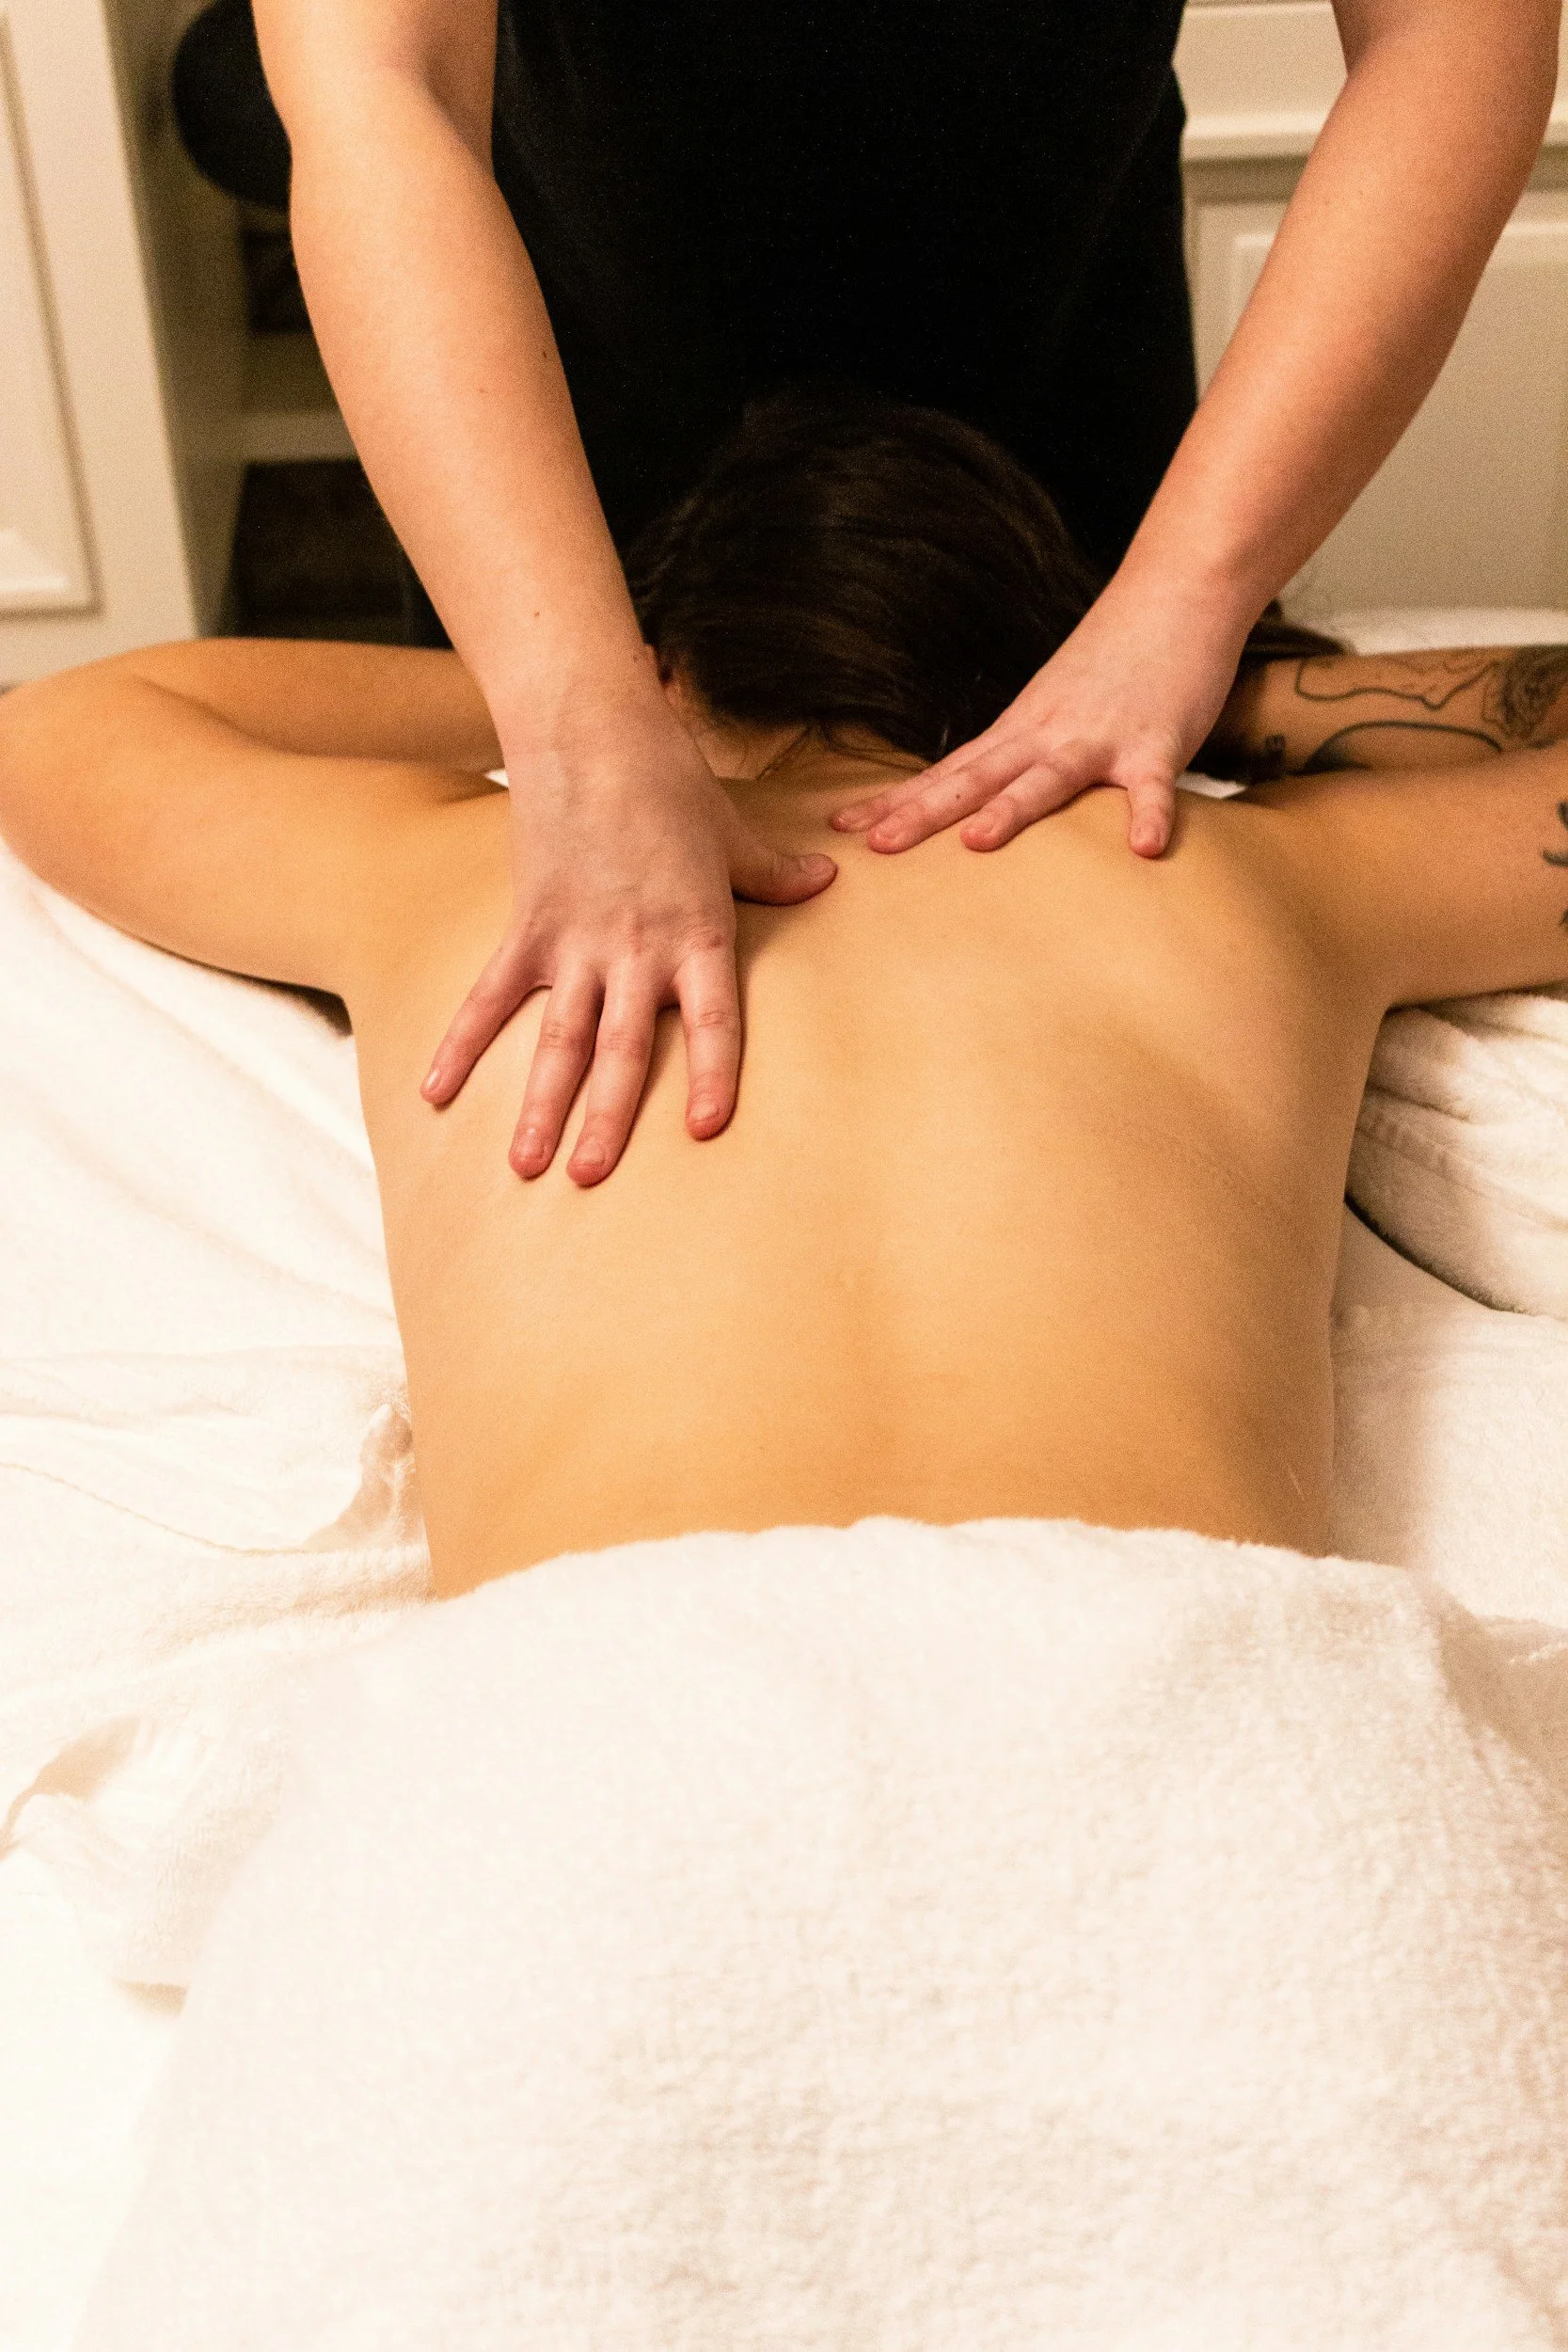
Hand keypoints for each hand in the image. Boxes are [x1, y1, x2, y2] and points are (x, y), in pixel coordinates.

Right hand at [421, 691, 835, 1183]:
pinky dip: (461, 1044)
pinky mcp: (526, 926)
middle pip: (621, 1047)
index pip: (713, 1019)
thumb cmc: (669, 782)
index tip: (702, 1128)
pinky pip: (490, 996)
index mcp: (697, 932)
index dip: (709, 1074)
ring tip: (526, 1165)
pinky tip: (435, 1093)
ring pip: (556, 1037)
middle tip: (591, 1179)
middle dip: (606, 1117)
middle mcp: (635, 949)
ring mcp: (574, 942)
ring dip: (539, 1104)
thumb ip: (774, 874)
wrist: (590, 729)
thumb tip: (824, 880)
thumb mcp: (734, 833)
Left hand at [832, 574, 1250, 859]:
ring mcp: (1099, 737)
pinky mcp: (1157, 742)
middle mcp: (1045, 733)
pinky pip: (1151, 786)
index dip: (897, 801)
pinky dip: (1147, 814)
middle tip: (875, 846)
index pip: (946, 772)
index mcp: (1018, 730)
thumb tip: (980, 800)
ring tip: (977, 842)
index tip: (843, 826)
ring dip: (1013, 809)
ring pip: (1048, 778)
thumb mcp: (1051, 707)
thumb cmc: (1115, 659)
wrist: (1177, 590)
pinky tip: (1143, 849)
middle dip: (924, 814)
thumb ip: (1020, 754)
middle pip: (975, 779)